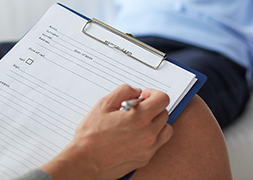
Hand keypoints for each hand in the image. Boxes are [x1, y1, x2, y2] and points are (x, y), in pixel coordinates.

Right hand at [41, 85, 172, 179]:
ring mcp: (149, 148)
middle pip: (164, 113)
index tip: (144, 96)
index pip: (162, 99)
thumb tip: (135, 91)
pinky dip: (151, 136)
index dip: (153, 93)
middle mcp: (148, 134)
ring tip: (139, 122)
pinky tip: (135, 135)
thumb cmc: (91, 136)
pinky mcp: (145, 159)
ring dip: (156, 122)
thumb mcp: (103, 105)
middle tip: (137, 108)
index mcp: (139, 118)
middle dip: (152, 107)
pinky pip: (157, 143)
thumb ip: (122, 92)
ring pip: (165, 129)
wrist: (86, 162)